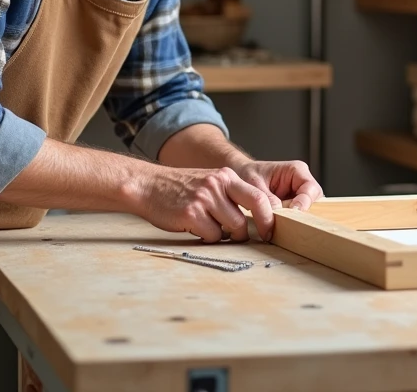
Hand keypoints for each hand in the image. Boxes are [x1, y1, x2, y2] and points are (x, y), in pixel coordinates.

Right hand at [128, 165, 274, 242]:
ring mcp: (204, 199)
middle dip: (251, 232)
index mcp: (226, 176)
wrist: (147, 185)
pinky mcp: (191, 214)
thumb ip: (230, 194)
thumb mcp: (209, 181)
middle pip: (248, 215)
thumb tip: (255, 219)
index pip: (259, 197)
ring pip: (231, 229)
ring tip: (210, 227)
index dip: (268, 217)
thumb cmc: (179, 188)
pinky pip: (212, 236)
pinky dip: (207, 237)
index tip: (269, 231)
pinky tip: (195, 228)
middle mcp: (217, 185)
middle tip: (248, 238)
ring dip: (225, 235)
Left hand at [232, 159, 323, 221]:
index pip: (310, 188)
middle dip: (299, 213)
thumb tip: (278, 214)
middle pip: (311, 202)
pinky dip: (286, 223)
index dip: (304, 202)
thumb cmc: (246, 173)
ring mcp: (297, 196)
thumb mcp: (254, 184)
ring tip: (278, 224)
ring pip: (304, 212)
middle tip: (284, 222)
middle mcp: (300, 183)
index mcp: (296, 170)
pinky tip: (276, 225)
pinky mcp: (290, 207)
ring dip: (292, 219)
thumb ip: (267, 199)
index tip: (293, 213)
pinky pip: (294, 218)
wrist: (238, 176)